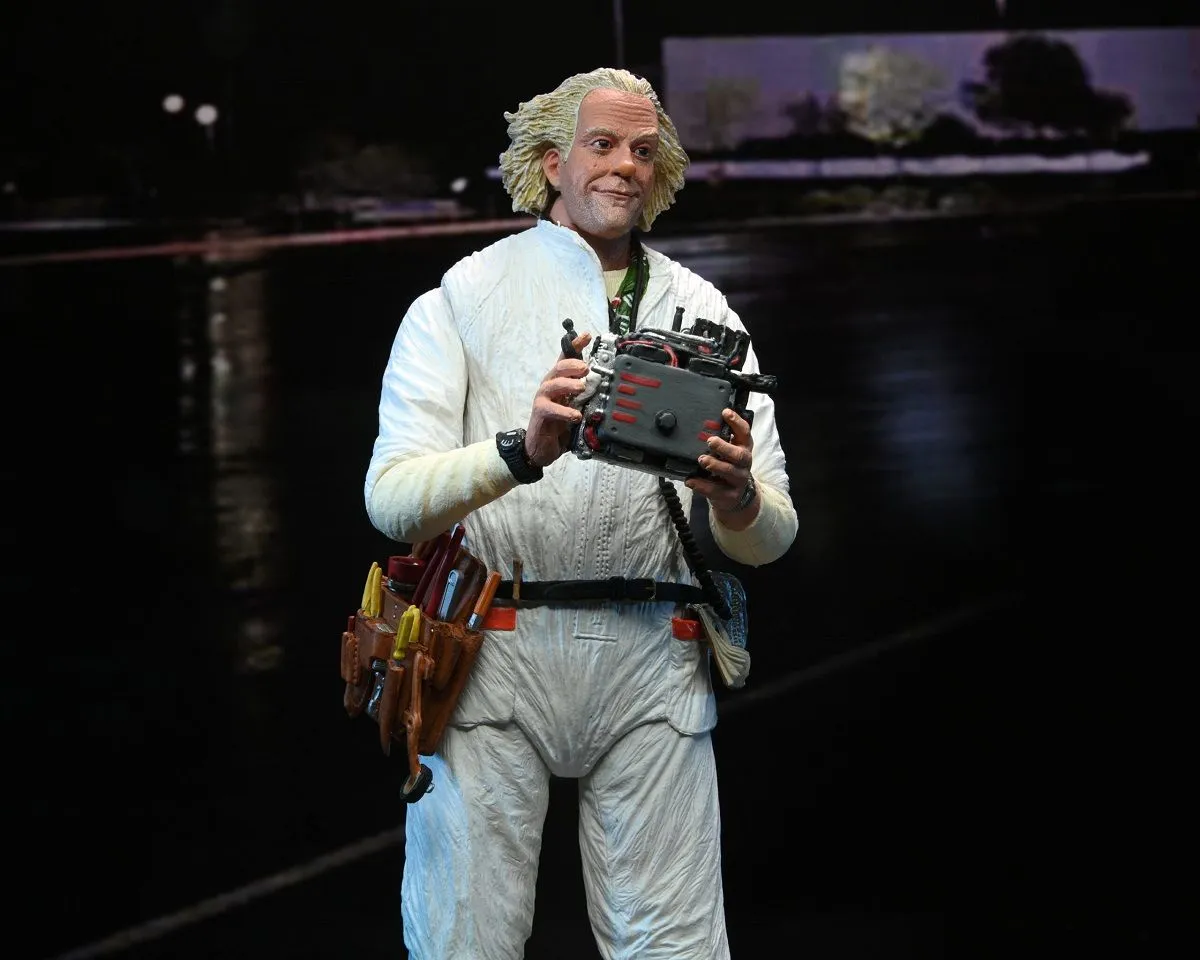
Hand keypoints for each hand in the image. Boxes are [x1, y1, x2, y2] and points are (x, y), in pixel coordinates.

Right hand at [525, 331, 592, 467]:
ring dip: (568, 383)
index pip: (566, 360)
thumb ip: (587, 397)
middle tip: (585, 368)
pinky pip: (549, 408)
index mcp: (560, 383)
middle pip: (558, 368)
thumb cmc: (559, 426)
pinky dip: (563, 410)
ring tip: (581, 387)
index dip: (574, 346)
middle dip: (572, 364)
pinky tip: (575, 415)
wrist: (541, 447)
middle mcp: (550, 387)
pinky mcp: (540, 414)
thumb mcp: (577, 407)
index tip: (585, 336)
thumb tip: (607, 387)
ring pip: (553, 384)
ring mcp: (543, 399)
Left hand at [686, 408, 757, 520]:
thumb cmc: (727, 467)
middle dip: (725, 447)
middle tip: (710, 441)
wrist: (735, 497)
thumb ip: (719, 440)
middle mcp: (744, 464)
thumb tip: (700, 424)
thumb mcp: (727, 452)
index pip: (745, 432)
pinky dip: (702, 485)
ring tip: (702, 460)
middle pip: (740, 455)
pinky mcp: (729, 496)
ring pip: (730, 472)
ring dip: (715, 465)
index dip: (737, 422)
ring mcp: (738, 481)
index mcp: (744, 448)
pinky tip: (691, 480)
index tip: (725, 412)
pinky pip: (716, 490)